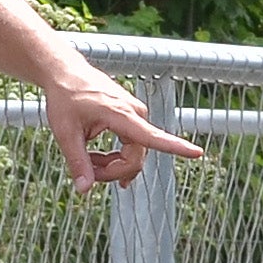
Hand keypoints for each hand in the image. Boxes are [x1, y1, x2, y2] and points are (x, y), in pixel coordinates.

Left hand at [38, 60, 200, 189]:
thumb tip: (85, 189)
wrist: (65, 73)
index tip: (197, 152)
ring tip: (88, 162)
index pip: (153, 136)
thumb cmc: (65, 97)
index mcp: (122, 115)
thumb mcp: (66, 132)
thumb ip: (77, 161)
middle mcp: (135, 114)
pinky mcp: (130, 118)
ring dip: (112, 165)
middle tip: (88, 173)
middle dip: (113, 172)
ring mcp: (134, 115)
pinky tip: (96, 156)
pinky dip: (114, 156)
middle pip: (136, 158)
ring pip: (133, 154)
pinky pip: (130, 146)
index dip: (176, 147)